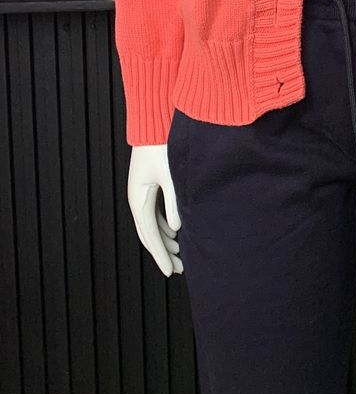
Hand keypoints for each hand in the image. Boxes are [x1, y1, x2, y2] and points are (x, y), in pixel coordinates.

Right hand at [127, 144, 183, 276]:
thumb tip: (177, 227)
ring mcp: (141, 193)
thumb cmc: (161, 146)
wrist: (153, 122)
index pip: (150, 235)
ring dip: (165, 241)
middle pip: (149, 234)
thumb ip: (174, 202)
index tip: (170, 271)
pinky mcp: (149, 187)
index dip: (160, 255)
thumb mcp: (170, 175)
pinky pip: (155, 214)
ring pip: (152, 225)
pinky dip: (165, 226)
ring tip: (180, 255)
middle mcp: (137, 199)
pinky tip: (176, 233)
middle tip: (177, 270)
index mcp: (139, 199)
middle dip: (163, 253)